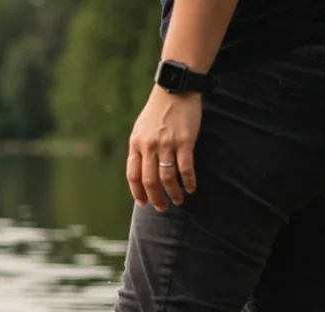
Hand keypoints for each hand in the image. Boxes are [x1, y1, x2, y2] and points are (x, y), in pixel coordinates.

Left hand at [126, 87, 201, 210]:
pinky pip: (186, 168)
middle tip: (161, 207)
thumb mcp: (140, 129)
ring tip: (178, 201)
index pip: (133, 175)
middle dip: (155, 198)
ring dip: (173, 193)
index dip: (137, 192)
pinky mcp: (184, 141)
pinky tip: (191, 188)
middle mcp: (149, 146)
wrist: (175, 90)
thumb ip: (140, 149)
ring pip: (167, 177)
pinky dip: (189, 181)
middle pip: (150, 180)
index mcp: (136, 144)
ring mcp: (167, 144)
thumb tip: (141, 172)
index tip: (143, 203)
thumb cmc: (157, 111)